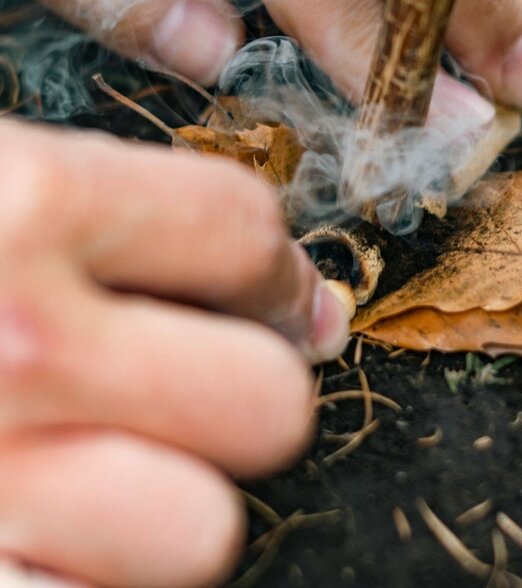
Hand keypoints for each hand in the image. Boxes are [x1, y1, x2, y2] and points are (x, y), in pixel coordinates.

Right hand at [0, 119, 348, 586]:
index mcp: (30, 200)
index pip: (243, 230)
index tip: (278, 290)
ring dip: (178, 495)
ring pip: (204, 531)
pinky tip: (68, 528)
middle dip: (250, 379)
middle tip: (202, 371)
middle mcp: (23, 342)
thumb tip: (252, 256)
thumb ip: (92, 190)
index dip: (275, 264)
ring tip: (120, 457)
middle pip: (267, 398)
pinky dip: (99, 575)